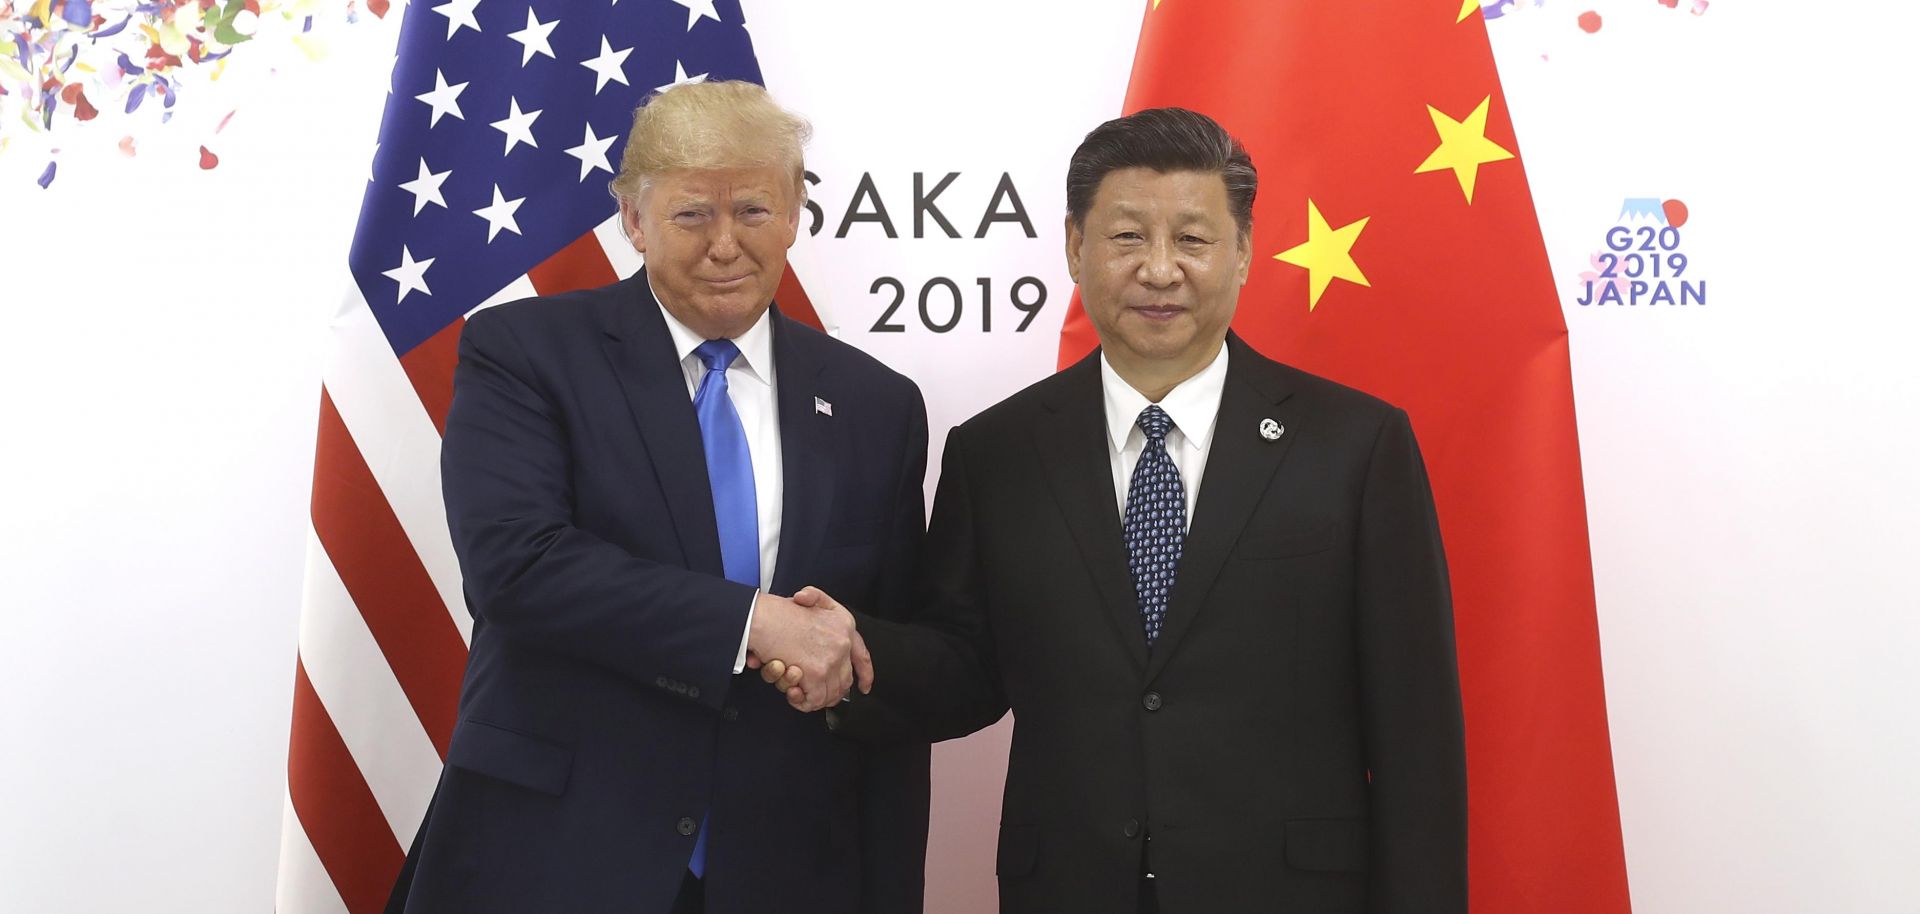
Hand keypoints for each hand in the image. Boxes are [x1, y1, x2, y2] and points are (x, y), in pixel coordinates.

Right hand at [745, 590, 864, 711]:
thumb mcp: (807, 598)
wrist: (760, 618)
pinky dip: (802, 702)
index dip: (864, 674)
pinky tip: (793, 694)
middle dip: (829, 692)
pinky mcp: (817, 674)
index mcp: (844, 624)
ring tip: (796, 689)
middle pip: (845, 680)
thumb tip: (809, 602)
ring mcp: (831, 660)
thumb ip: (815, 598)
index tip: (864, 686)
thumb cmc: (776, 612)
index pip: (862, 656)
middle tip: (812, 692)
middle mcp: (842, 643)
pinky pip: (814, 699)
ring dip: (813, 697)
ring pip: (831, 693)